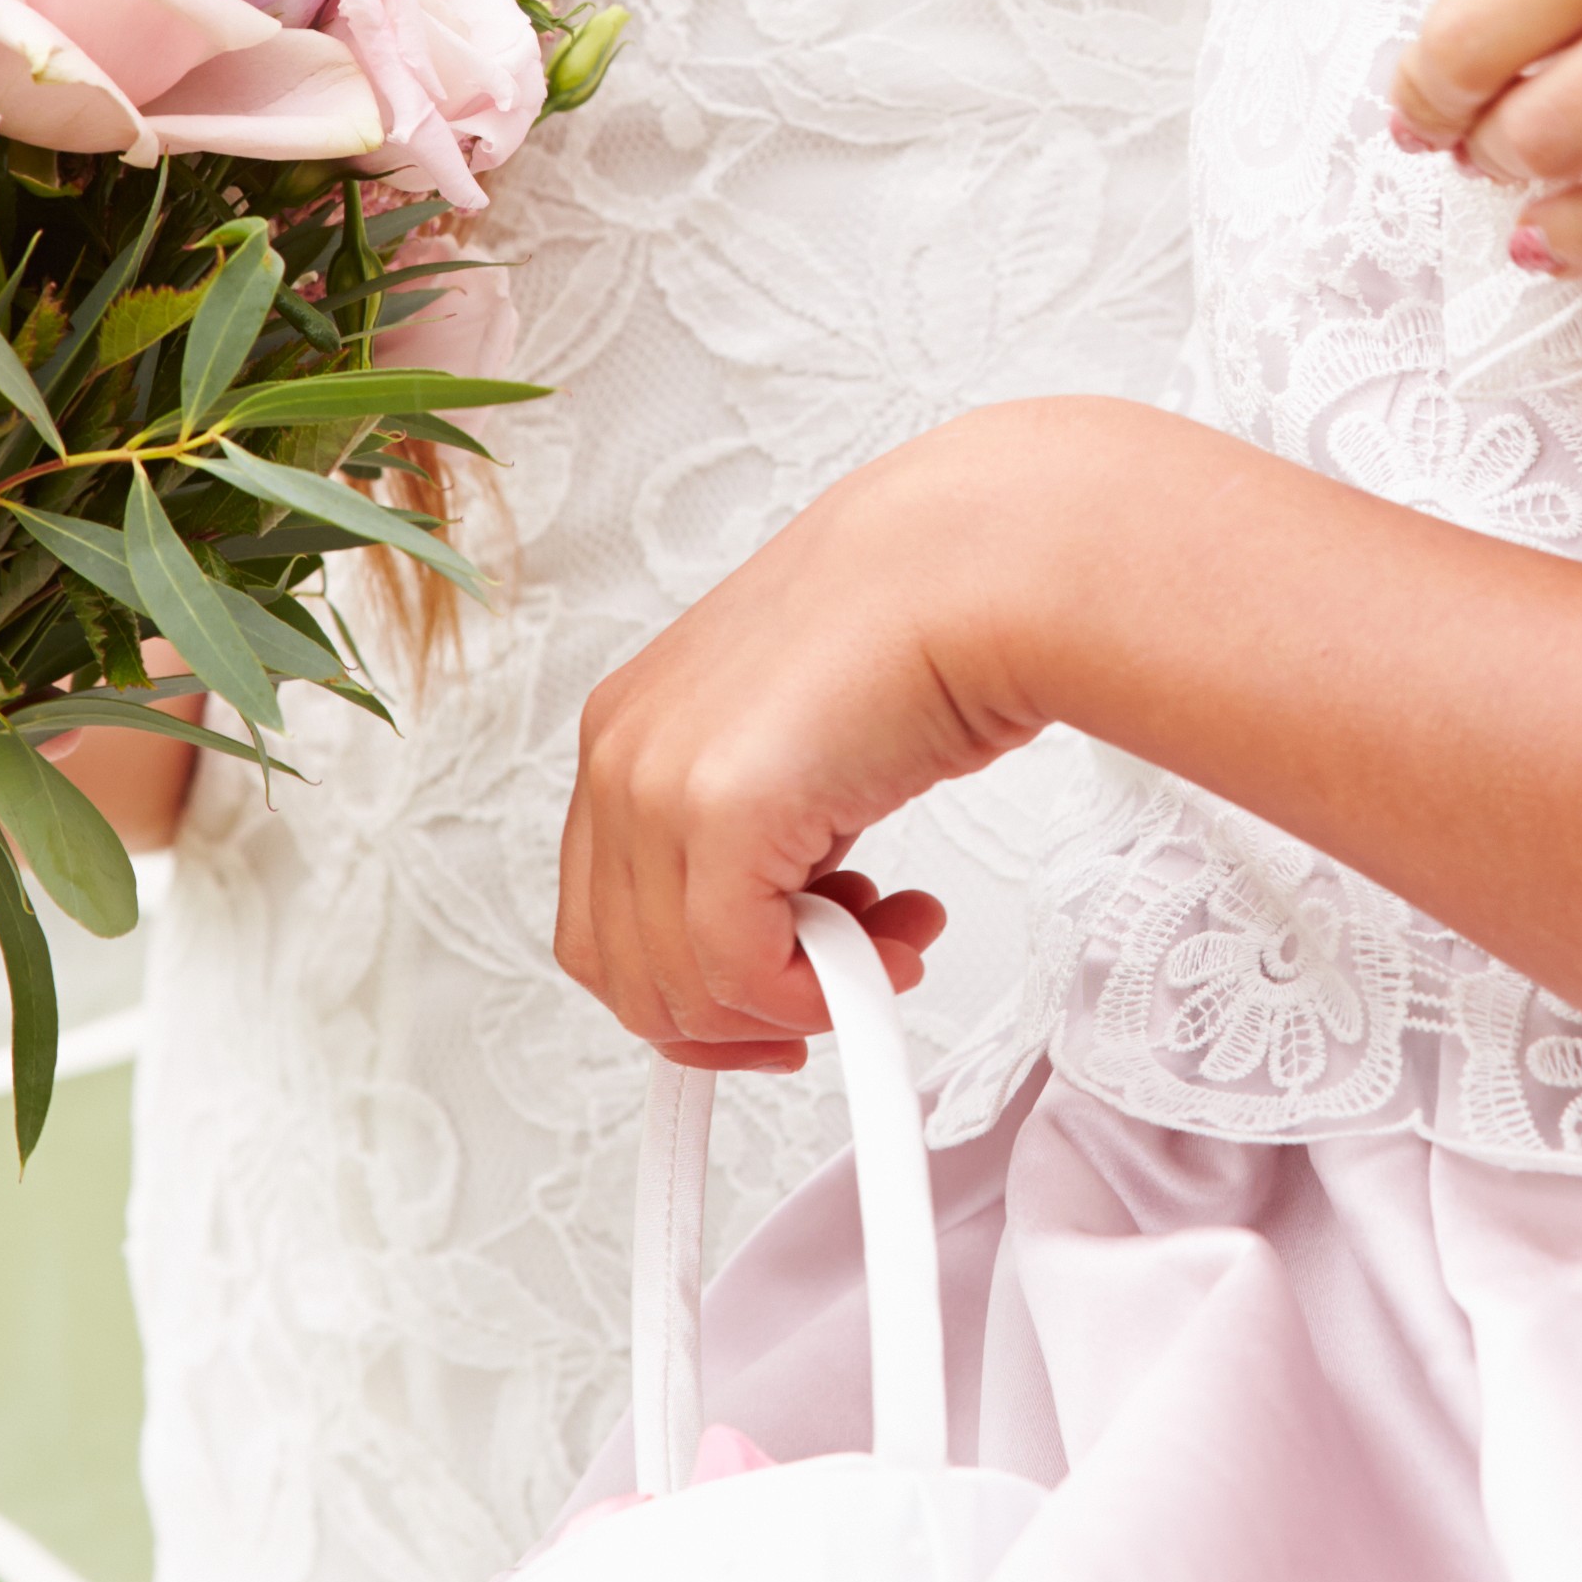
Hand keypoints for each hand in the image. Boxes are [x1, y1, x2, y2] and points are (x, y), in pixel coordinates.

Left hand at [557, 422, 1086, 1064]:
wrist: (976, 566)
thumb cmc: (918, 628)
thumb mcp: (801, 748)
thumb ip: (763, 838)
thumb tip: (780, 931)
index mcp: (630, 733)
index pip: (605, 921)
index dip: (690, 990)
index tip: (772, 996)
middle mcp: (624, 756)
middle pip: (626, 973)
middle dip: (741, 1014)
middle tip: (837, 985)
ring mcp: (658, 782)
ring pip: (676, 987)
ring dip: (790, 1003)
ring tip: (888, 946)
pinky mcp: (719, 809)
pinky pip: (736, 971)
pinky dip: (811, 996)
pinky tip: (885, 949)